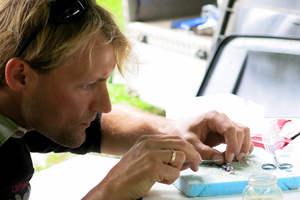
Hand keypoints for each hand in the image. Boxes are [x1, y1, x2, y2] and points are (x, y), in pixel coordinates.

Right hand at [84, 135, 200, 199]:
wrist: (113, 187)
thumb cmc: (129, 175)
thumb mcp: (144, 156)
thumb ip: (161, 153)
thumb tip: (184, 158)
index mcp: (147, 139)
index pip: (176, 138)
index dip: (188, 148)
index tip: (193, 157)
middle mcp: (149, 143)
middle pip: (181, 144)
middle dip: (193, 155)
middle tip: (196, 166)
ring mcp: (150, 154)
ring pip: (180, 158)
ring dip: (176, 170)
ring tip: (163, 176)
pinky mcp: (152, 167)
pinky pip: (174, 174)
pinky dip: (170, 180)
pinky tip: (158, 181)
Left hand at [172, 110, 253, 163]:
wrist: (178, 129)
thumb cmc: (182, 132)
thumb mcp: (189, 142)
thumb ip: (203, 151)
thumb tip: (220, 159)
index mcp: (213, 117)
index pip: (230, 129)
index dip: (233, 144)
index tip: (228, 158)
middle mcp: (222, 118)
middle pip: (240, 131)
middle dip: (239, 147)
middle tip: (232, 160)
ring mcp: (225, 123)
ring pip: (244, 132)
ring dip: (244, 146)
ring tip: (237, 158)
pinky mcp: (226, 131)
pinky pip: (241, 136)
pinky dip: (244, 145)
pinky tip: (238, 154)